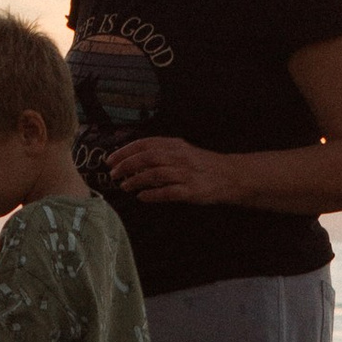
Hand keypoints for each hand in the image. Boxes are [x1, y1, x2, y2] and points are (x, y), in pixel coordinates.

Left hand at [101, 134, 242, 206]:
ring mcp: (186, 174)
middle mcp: (180, 157)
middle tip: (113, 174)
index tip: (111, 160)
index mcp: (175, 145)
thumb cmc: (203, 164)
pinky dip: (152, 194)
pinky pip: (168, 192)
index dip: (125, 151)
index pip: (145, 144)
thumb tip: (132, 159)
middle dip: (126, 166)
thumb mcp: (183, 150)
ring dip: (136, 181)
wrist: (230, 176)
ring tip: (124, 187)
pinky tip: (142, 197)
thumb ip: (161, 152)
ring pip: (155, 174)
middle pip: (147, 158)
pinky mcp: (192, 191)